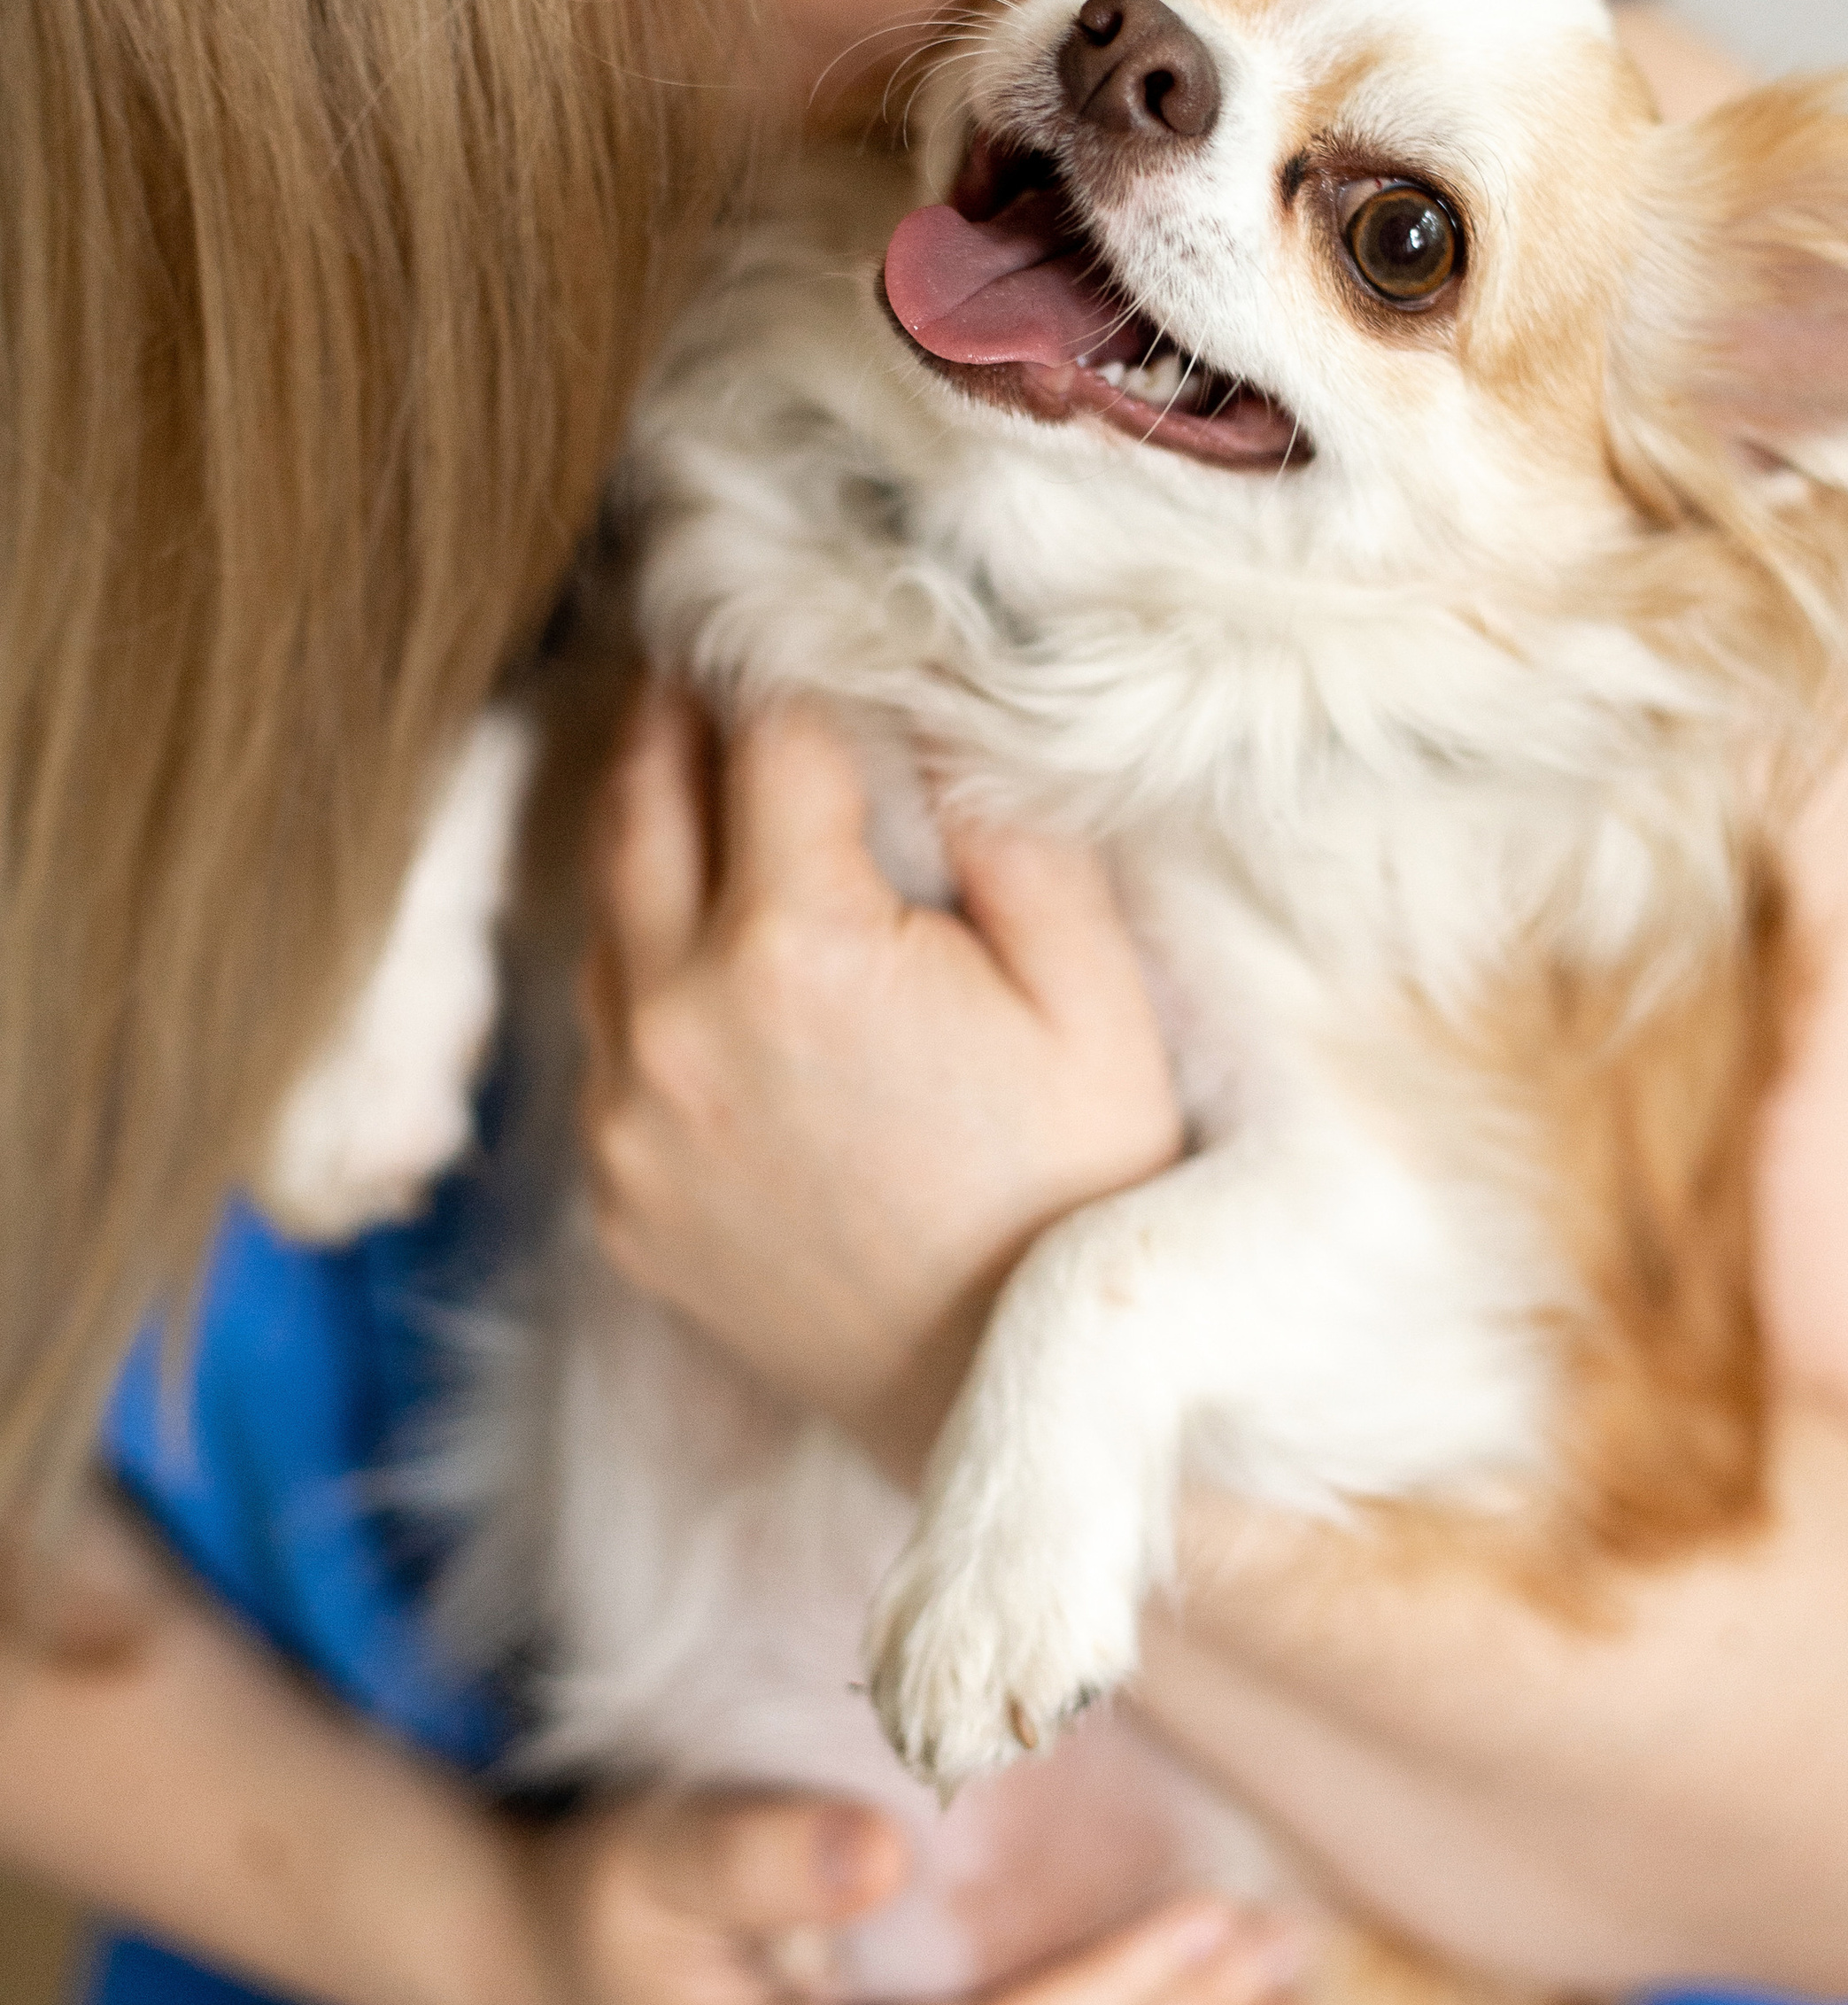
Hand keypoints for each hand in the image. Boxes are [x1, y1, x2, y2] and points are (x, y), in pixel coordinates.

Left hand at [579, 693, 1182, 1471]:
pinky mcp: (618, 1199)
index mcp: (800, 947)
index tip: (777, 593)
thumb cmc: (1083, 1192)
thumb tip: (928, 705)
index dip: (781, 655)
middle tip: (688, 635)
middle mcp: (678, 1021)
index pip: (768, 738)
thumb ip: (1004, 830)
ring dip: (638, 828)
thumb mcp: (1089, 992)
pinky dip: (636, 963)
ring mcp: (629, 1119)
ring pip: (601, 917)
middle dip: (671, 709)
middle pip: (642, 802)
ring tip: (675, 755)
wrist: (1011, 1410)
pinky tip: (687, 932)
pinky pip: (601, 1040)